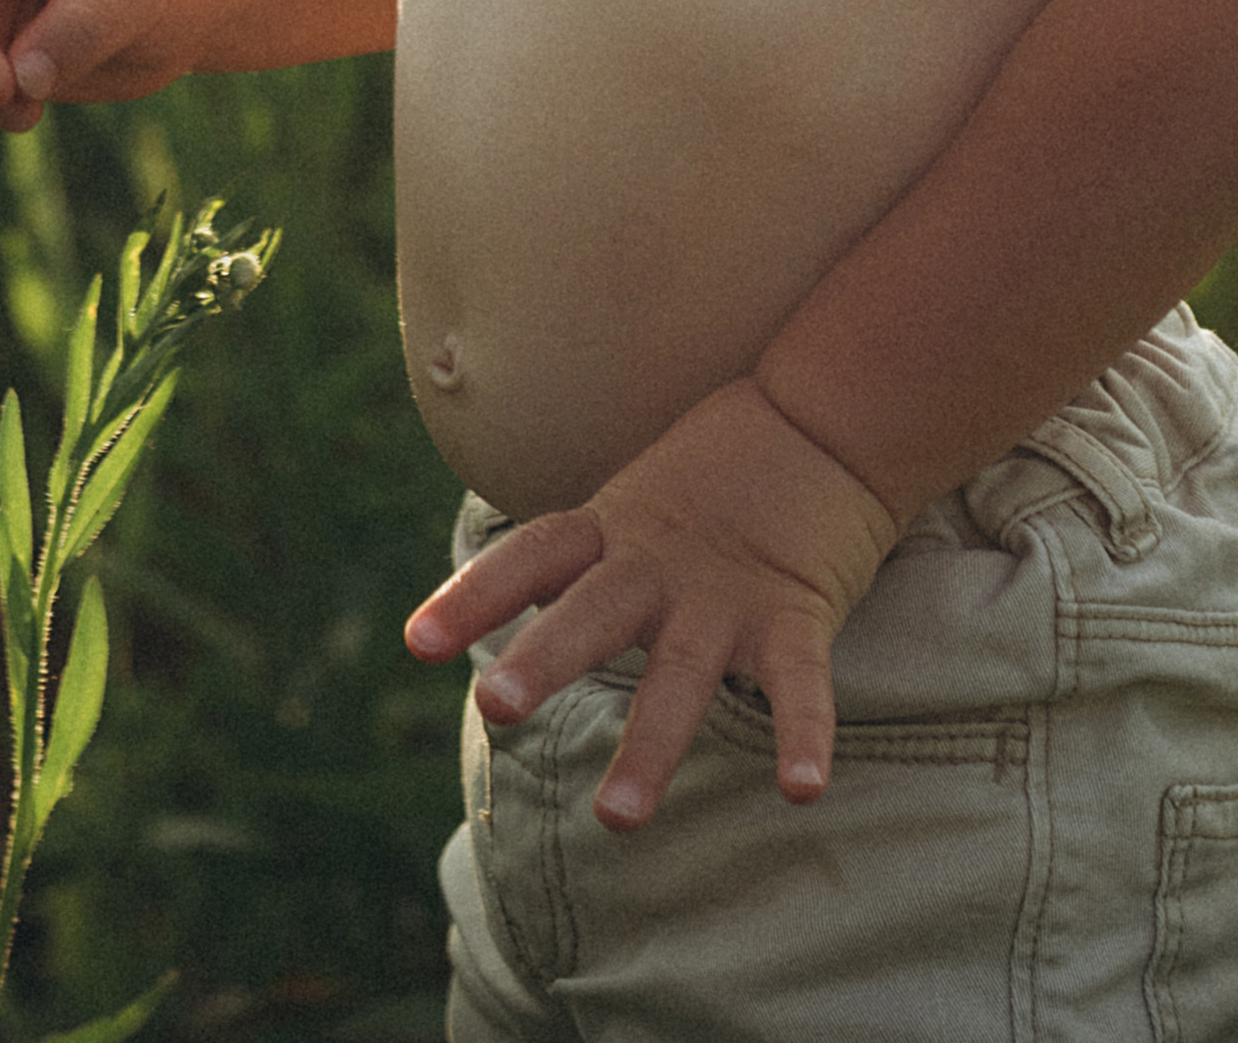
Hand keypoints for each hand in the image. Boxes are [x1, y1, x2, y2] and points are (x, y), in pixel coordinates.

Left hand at [403, 379, 899, 831]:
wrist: (820, 420)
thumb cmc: (709, 483)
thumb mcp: (628, 511)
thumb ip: (574, 567)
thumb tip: (500, 621)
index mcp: (611, 532)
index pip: (531, 557)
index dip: (475, 596)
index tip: (418, 644)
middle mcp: (656, 563)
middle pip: (592, 610)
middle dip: (545, 657)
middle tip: (494, 706)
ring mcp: (725, 593)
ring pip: (681, 671)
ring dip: (651, 744)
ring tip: (616, 818)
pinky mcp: (795, 612)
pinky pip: (799, 682)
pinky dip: (803, 735)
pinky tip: (801, 790)